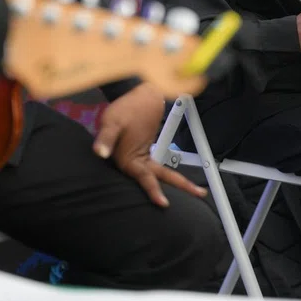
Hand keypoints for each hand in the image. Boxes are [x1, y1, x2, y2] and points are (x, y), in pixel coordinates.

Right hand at [93, 83, 207, 207]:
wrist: (133, 97)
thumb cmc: (122, 110)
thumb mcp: (113, 122)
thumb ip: (107, 137)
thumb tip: (100, 152)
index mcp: (127, 161)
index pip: (143, 179)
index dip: (152, 191)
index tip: (163, 203)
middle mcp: (134, 165)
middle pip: (157, 180)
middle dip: (179, 187)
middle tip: (201, 194)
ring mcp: (140, 160)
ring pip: (159, 175)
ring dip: (176, 183)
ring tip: (197, 190)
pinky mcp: (144, 154)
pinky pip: (157, 169)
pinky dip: (166, 176)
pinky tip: (178, 181)